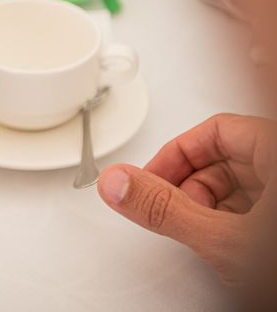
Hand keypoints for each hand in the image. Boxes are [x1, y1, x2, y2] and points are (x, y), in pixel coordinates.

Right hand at [98, 114, 275, 285]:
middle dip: (190, 184)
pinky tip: (227, 245)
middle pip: (225, 157)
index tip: (150, 178)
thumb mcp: (225, 240)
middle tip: (170, 209)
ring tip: (200, 234)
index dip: (175, 154)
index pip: (214, 131)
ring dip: (209, 205)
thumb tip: (120, 184)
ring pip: (240, 184)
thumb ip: (165, 208)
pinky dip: (231, 221)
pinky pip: (254, 207)